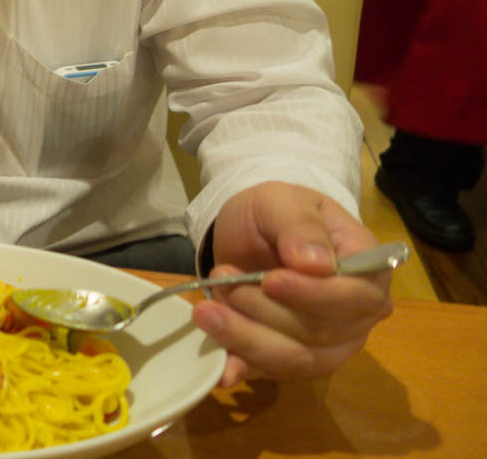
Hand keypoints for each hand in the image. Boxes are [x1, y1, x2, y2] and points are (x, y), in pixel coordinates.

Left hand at [192, 181, 393, 387]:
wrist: (252, 232)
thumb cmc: (278, 212)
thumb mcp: (283, 202)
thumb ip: (300, 227)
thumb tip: (317, 264)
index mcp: (367, 271)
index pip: (356, 297)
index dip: (314, 295)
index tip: (270, 280)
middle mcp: (356, 316)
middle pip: (320, 332)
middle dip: (264, 310)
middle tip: (222, 278)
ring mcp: (327, 343)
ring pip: (294, 358)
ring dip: (246, 337)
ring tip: (206, 310)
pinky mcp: (290, 358)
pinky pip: (271, 372)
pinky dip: (245, 370)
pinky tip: (223, 370)